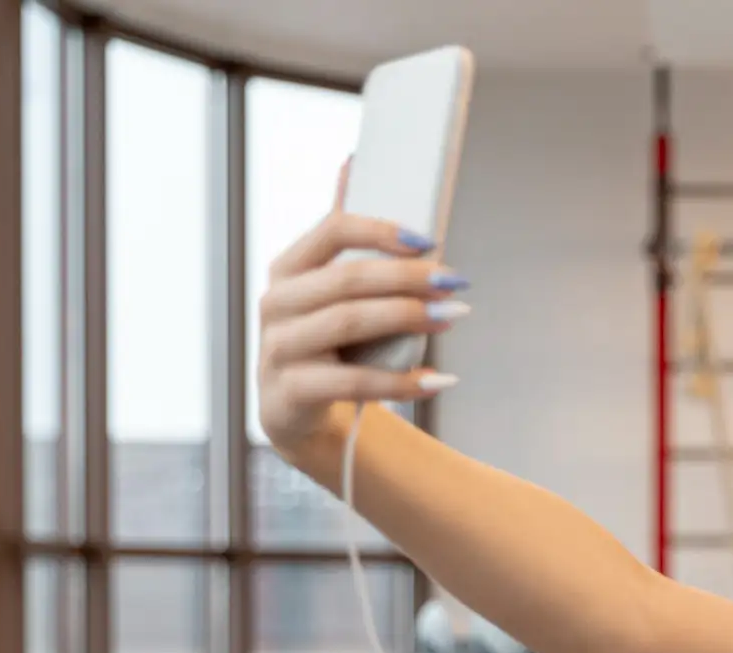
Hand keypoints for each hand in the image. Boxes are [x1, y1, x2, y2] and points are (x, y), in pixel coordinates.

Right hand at [256, 157, 470, 459]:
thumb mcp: (331, 289)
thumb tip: (353, 160)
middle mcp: (276, 303)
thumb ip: (343, 235)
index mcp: (288, 268)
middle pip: (348, 279)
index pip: (332, 231)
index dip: (381, 230)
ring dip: (408, 318)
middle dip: (408, 278)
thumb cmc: (325, 342)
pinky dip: (401, 381)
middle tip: (456, 282)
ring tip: (452, 317)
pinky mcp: (290, 394)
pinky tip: (438, 378)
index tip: (430, 240)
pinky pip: (352, 383)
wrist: (295, 411)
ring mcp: (278, 349)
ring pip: (349, 324)